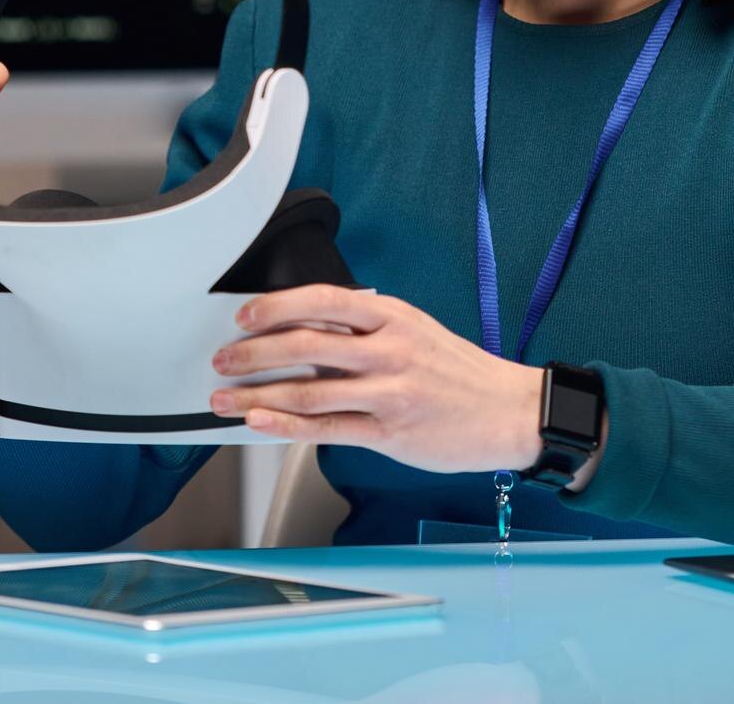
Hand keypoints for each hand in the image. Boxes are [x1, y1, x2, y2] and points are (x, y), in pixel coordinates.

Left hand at [207, 285, 549, 475]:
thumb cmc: (459, 373)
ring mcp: (389, 393)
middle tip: (222, 360)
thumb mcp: (415, 330)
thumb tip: (305, 329)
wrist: (512, 412)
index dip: (276, 306)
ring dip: (256, 395)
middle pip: (306, 344)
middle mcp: (389, 350)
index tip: (244, 316)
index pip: (322, 301)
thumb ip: (364, 328)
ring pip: (309, 391)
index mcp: (393, 317)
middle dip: (254, 352)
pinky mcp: (390, 432)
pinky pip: (328, 428)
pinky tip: (259, 423)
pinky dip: (286, 425)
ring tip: (224, 400)